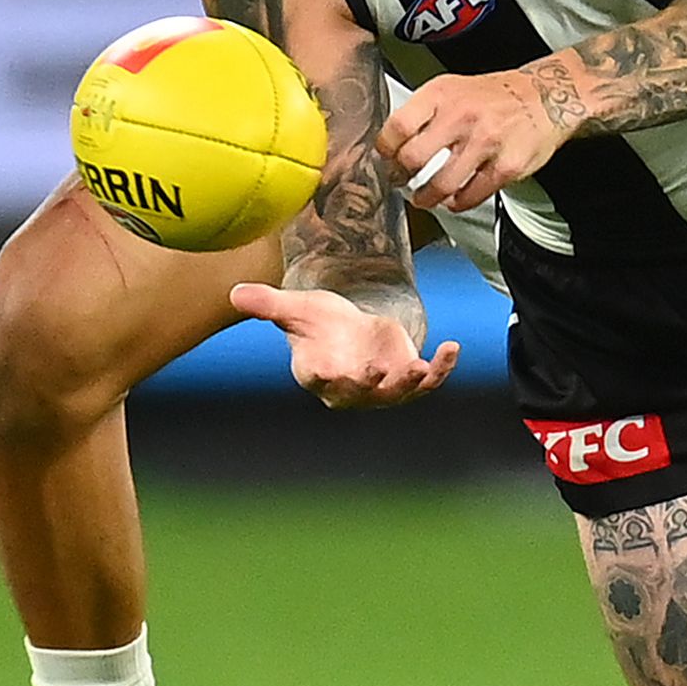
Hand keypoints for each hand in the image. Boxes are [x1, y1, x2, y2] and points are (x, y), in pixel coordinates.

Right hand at [229, 283, 459, 408]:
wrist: (349, 331)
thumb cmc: (318, 324)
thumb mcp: (295, 309)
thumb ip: (268, 304)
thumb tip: (234, 293)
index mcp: (319, 374)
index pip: (319, 378)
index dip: (323, 375)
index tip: (324, 368)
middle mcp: (351, 387)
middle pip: (360, 392)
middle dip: (369, 384)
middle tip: (374, 371)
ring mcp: (382, 387)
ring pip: (398, 392)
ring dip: (410, 383)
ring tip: (419, 367)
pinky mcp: (408, 377)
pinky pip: (428, 379)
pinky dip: (441, 368)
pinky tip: (452, 348)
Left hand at [378, 69, 572, 212]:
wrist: (544, 96)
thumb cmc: (493, 96)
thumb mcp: (452, 88)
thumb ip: (423, 112)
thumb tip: (390, 143)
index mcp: (443, 94)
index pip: (398, 126)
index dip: (385, 149)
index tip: (385, 158)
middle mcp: (462, 116)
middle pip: (413, 158)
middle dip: (401, 177)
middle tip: (400, 181)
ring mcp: (486, 142)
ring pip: (440, 184)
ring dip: (426, 198)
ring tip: (423, 198)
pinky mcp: (506, 166)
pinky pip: (471, 196)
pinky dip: (457, 203)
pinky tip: (454, 199)